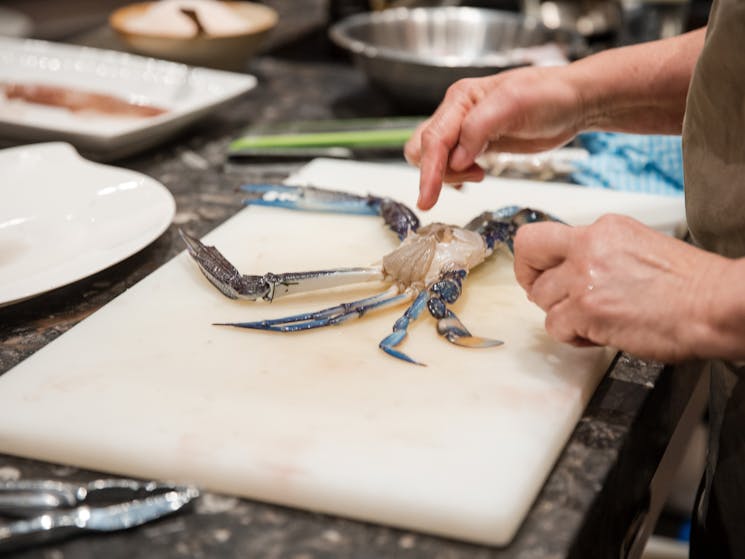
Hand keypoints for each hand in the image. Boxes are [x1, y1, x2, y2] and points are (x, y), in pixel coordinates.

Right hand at [405, 66, 584, 209]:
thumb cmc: (550, 96)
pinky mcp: (475, 143)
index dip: (429, 171)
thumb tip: (455, 159)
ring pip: (433, 158)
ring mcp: (464, 128)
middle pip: (423, 149)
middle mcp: (456, 112)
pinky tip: (477, 174)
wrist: (573, 102)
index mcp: (461, 98)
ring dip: (448, 174)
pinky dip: (455, 175)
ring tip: (480, 173)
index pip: (433, 139)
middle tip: (475, 176)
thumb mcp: (515, 103)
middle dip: (437, 172)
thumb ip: (479, 128)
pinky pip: (449, 162)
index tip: (427, 200)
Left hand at [513, 214, 739, 362]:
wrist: (715, 305)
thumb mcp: (639, 247)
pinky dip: (573, 337)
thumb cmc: (690, 285)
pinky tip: (598, 334)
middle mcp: (588, 247)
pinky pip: (556, 327)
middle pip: (528, 257)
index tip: (538, 273)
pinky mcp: (586, 310)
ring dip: (561, 315)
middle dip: (533, 283)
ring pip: (541, 300)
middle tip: (550, 299)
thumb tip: (575, 270)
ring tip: (592, 321)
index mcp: (603, 229)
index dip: (532, 259)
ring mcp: (584, 278)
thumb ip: (601, 253)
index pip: (540, 235)